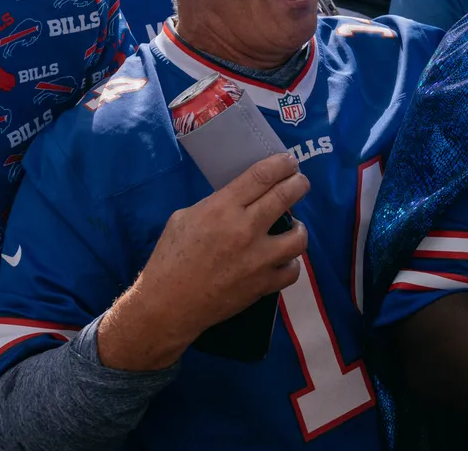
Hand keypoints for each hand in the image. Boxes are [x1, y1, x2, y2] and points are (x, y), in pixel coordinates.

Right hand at [96, 153, 309, 370]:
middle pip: (286, 196)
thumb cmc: (169, 258)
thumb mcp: (185, 217)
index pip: (262, 176)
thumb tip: (239, 198)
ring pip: (299, 237)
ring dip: (300, 227)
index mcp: (222, 208)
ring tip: (293, 226)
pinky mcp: (262, 285)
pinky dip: (290, 263)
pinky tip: (282, 258)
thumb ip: (216, 204)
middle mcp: (245, 230)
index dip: (281, 164)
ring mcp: (257, 260)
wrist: (167, 305)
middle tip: (300, 182)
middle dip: (299, 183)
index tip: (288, 162)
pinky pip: (292, 270)